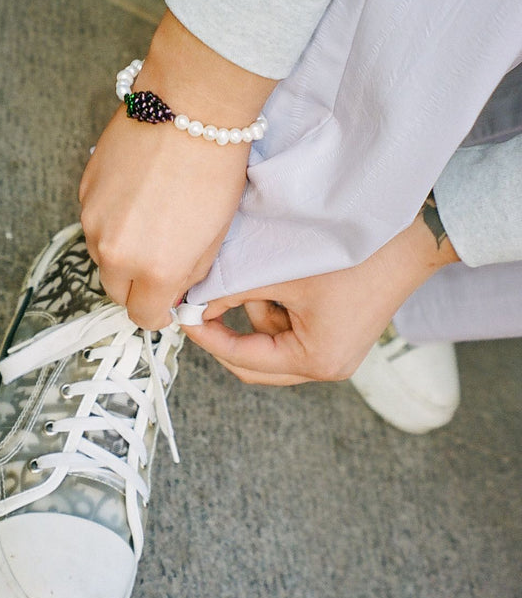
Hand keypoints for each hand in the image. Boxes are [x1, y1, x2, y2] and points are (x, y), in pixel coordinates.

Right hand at [79, 12, 275, 329]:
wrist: (191, 106)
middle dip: (138, 285)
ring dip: (123, 250)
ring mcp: (94, 220)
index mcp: (155, 270)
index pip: (144, 317)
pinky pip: (95, 221)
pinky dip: (113, 218)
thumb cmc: (215, 167)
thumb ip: (189, 274)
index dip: (159, 312)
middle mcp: (116, 251)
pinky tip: (139, 193)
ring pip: (103, 255)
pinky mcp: (84, 190)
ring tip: (153, 218)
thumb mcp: (216, 237)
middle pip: (117, 290)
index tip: (168, 300)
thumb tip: (174, 293)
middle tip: (162, 260)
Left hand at [183, 200, 459, 384]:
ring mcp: (337, 350)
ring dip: (256, 310)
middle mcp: (328, 365)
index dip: (207, 334)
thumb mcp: (281, 273)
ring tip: (266, 271)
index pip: (241, 359)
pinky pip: (292, 325)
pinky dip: (278, 302)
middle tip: (203, 300)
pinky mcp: (340, 330)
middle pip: (255, 361)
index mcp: (315, 361)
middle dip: (229, 329)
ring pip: (272, 339)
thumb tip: (191, 302)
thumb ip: (230, 291)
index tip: (183, 310)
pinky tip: (285, 273)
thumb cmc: (354, 254)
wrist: (413, 232)